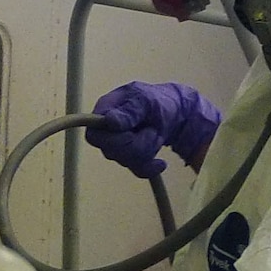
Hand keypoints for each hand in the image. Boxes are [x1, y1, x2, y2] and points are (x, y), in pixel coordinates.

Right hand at [86, 82, 222, 178]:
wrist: (176, 113)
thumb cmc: (159, 101)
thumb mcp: (146, 100)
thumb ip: (129, 110)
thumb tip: (110, 121)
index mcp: (105, 111)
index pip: (94, 136)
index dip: (111, 140)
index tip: (131, 133)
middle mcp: (106, 130)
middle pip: (110, 152)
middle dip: (136, 144)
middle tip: (152, 130)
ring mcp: (117, 145)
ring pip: (126, 161)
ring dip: (147, 150)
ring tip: (156, 134)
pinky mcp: (130, 157)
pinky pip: (137, 171)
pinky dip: (151, 167)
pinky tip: (160, 162)